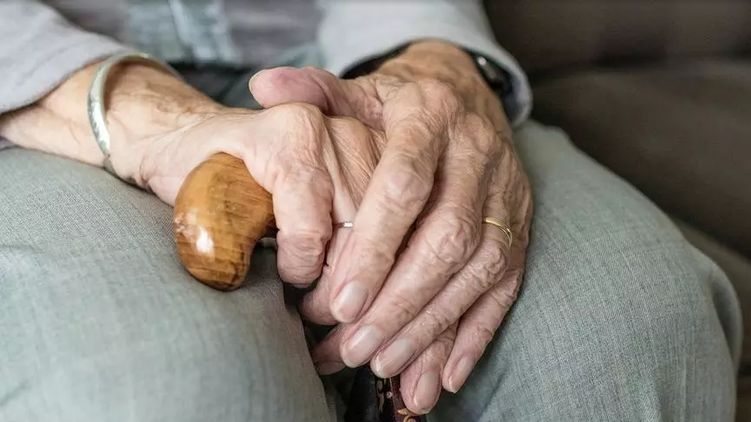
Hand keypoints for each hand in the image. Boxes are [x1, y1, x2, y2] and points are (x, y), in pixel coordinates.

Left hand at [251, 41, 532, 412]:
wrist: (467, 94)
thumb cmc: (399, 103)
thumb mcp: (359, 89)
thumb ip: (314, 91)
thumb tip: (262, 85)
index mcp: (430, 119)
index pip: (404, 186)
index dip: (374, 245)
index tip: (339, 300)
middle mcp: (479, 156)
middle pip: (447, 237)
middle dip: (400, 299)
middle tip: (354, 346)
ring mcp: (507, 195)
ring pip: (479, 268)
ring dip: (433, 324)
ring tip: (384, 365)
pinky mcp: (521, 227)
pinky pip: (507, 285)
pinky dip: (477, 332)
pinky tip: (444, 373)